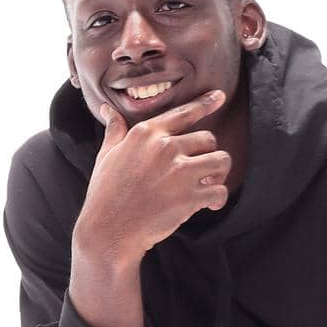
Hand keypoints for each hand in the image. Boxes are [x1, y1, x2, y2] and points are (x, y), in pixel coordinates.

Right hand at [72, 88, 232, 264]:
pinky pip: (221, 191)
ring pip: (221, 160)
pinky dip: (219, 199)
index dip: (205, 103)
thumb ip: (115, 130)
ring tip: (208, 184)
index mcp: (146, 134)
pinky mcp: (190, 198)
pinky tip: (210, 205)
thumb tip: (107, 109)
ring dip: (219, 173)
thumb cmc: (105, 193)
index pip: (183, 113)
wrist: (109, 230)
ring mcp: (180, 172)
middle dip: (206, 154)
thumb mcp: (106, 155)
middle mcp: (165, 148)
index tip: (220, 96)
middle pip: (208, 138)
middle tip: (199, 171)